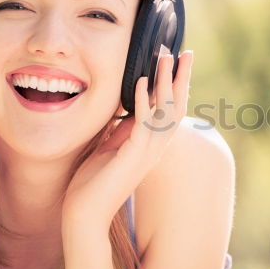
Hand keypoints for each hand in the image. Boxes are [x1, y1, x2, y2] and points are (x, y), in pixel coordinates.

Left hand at [62, 47, 192, 226]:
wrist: (84, 216)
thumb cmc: (92, 184)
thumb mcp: (109, 147)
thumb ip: (122, 129)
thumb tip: (128, 107)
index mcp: (151, 146)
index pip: (171, 111)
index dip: (177, 86)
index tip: (178, 61)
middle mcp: (155, 149)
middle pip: (176, 107)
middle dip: (181, 78)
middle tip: (186, 52)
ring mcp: (146, 154)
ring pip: (165, 113)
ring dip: (165, 83)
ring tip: (165, 57)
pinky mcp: (132, 158)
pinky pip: (143, 125)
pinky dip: (144, 101)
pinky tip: (142, 81)